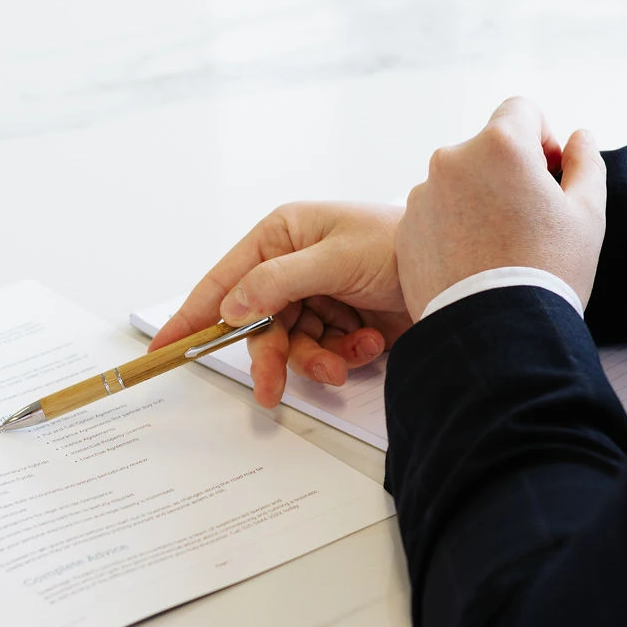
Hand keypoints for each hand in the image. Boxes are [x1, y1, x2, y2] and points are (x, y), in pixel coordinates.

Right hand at [150, 203, 414, 407]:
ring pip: (291, 346)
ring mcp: (318, 296)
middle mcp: (293, 266)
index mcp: (283, 235)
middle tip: (272, 391)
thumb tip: (232, 305)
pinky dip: (345, 356)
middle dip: (274, 356)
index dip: (193, 313)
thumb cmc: (400, 244)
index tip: (163, 345)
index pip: (225, 278)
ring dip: (318, 359)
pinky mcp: (342, 323)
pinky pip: (323, 353)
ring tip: (350, 359)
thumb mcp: (335, 258)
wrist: (463, 274)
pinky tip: (371, 343)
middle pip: (258, 325)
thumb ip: (278, 281)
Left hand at [396, 97, 606, 317]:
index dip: (542, 137)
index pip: (521, 111)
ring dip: (480, 200)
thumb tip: (578, 137)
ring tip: (501, 248)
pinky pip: (436, 214)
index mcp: (499, 145)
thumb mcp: (588, 213)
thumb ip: (586, 163)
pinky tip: (475, 263)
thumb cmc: (548, 271)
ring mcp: (423, 194)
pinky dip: (455, 228)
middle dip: (510, 172)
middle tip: (530, 221)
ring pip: (460, 182)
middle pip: (487, 148)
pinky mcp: (406, 229)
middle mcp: (452, 159)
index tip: (549, 175)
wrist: (496, 334)